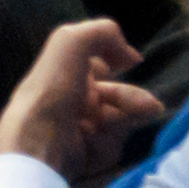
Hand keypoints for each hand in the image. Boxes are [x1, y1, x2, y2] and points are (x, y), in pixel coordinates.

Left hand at [0, 18, 162, 177]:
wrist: (41, 142)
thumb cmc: (53, 88)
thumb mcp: (71, 42)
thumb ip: (101, 33)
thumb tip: (131, 55)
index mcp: (64, 71)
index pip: (99, 63)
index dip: (116, 58)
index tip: (132, 61)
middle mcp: (72, 97)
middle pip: (119, 95)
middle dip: (132, 98)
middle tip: (147, 105)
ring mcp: (81, 127)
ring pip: (120, 121)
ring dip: (124, 122)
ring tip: (115, 124)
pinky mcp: (87, 154)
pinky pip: (111, 146)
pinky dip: (107, 144)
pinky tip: (93, 143)